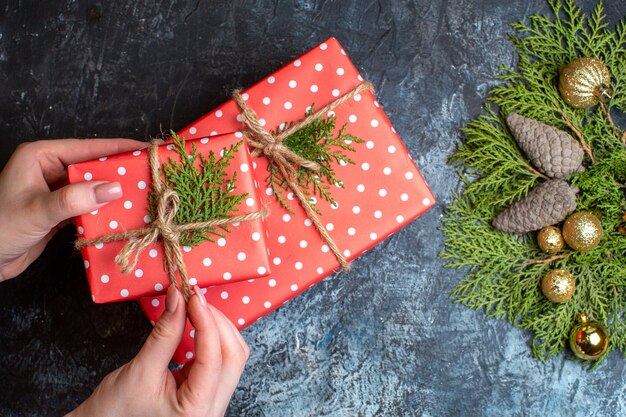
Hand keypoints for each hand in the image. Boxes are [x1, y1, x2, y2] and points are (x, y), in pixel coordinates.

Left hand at [0, 138, 144, 280]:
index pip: (88, 148)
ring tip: (145, 195)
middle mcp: (50, 170)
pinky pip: (89, 207)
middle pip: (94, 166)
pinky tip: (124, 215)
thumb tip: (115, 188)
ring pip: (94, 188)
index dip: (118, 149)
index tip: (146, 150)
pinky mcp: (60, 212)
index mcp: (41, 157)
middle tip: (152, 176)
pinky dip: (105, 211)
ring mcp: (56, 192)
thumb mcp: (37, 211)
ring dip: (115, 194)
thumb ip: (74, 199)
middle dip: (121, 172)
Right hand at [67, 285, 248, 416]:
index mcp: (197, 411)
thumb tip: (178, 299)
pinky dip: (211, 338)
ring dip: (216, 328)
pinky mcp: (206, 393)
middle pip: (233, 357)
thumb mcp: (140, 370)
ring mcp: (212, 402)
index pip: (213, 358)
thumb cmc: (115, 412)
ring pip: (231, 357)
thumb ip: (165, 333)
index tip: (192, 296)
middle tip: (194, 298)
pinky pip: (220, 360)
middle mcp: (212, 410)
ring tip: (194, 308)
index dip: (206, 321)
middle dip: (216, 323)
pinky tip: (196, 324)